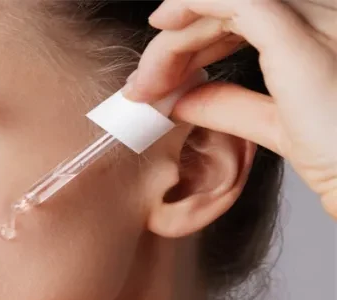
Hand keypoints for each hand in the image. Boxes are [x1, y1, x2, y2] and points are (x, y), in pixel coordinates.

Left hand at [122, 0, 336, 218]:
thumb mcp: (278, 125)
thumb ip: (233, 106)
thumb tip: (184, 99)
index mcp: (325, 32)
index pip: (248, 16)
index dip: (196, 41)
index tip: (157, 80)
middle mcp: (327, 15)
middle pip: (234, 7)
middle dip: (177, 42)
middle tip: (143, 86)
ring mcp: (320, 19)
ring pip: (227, 2)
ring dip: (174, 38)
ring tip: (146, 81)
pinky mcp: (299, 35)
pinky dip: (191, 5)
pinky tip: (163, 27)